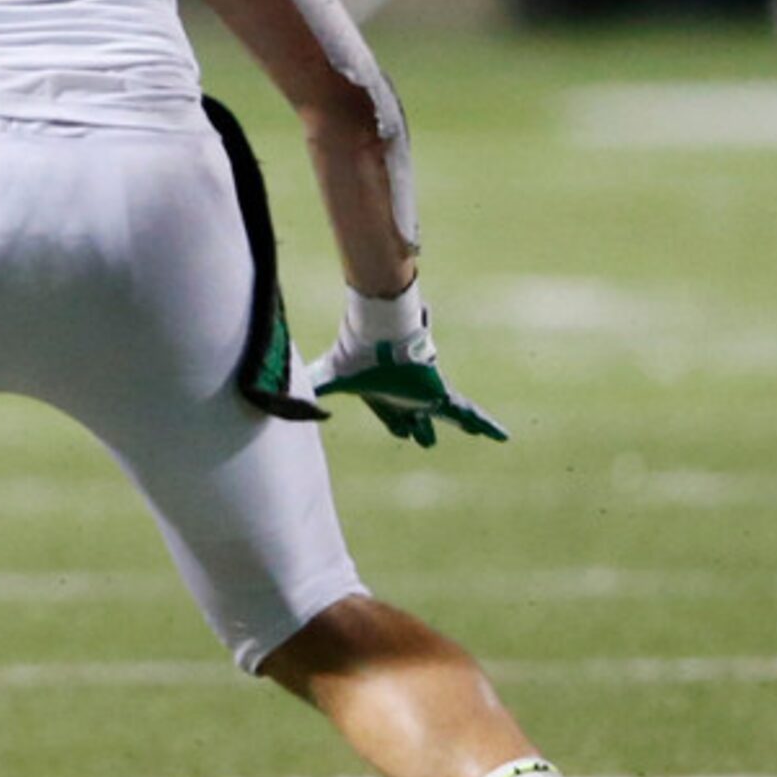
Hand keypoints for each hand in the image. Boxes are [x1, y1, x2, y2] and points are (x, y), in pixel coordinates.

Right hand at [305, 287, 507, 447]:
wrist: (375, 337)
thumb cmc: (351, 357)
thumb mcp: (326, 378)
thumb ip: (306, 390)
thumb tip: (276, 402)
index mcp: (380, 392)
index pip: (389, 413)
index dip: (396, 423)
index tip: (402, 432)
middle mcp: (404, 392)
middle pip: (416, 415)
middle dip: (421, 427)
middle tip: (425, 440)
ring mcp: (424, 392)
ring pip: (446, 413)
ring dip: (459, 424)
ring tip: (482, 435)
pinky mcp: (440, 391)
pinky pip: (465, 412)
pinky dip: (483, 424)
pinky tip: (500, 436)